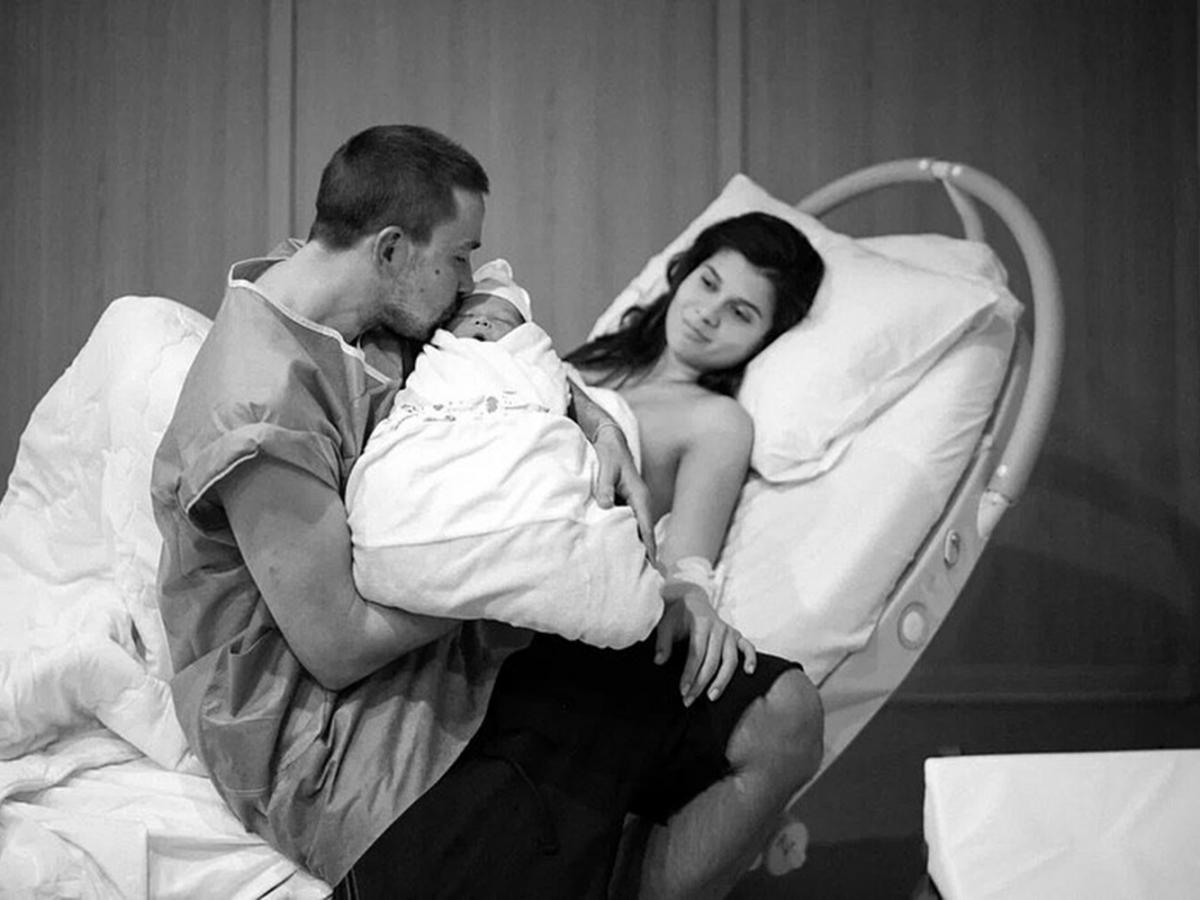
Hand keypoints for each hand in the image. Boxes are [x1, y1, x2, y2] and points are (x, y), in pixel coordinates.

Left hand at [569, 379, 655, 558]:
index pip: (645, 528)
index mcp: (639, 496)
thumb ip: (605, 484)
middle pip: (645, 535)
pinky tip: (624, 554)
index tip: (651, 568)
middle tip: (647, 582)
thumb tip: (604, 505)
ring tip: (637, 576)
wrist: (608, 438)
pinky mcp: (625, 504)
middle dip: (647, 556)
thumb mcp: (606, 465)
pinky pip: (630, 526)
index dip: (648, 549)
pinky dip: (630, 540)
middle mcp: (640, 503)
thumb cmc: (608, 451)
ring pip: (638, 532)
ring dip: (638, 550)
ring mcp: (633, 505)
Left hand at [654, 587, 756, 705]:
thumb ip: (663, 642)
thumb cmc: (677, 614)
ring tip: (712, 696)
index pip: (696, 653)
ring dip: (722, 680)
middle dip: (701, 682)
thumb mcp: (665, 624)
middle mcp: (718, 628)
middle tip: (690, 700)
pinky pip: (747, 647)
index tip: (683, 691)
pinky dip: (751, 658)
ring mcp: (729, 632)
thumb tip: (659, 661)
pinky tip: (749, 672)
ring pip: (730, 659)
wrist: (691, 600)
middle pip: (712, 661)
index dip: (690, 674)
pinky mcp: (736, 635)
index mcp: (701, 623)